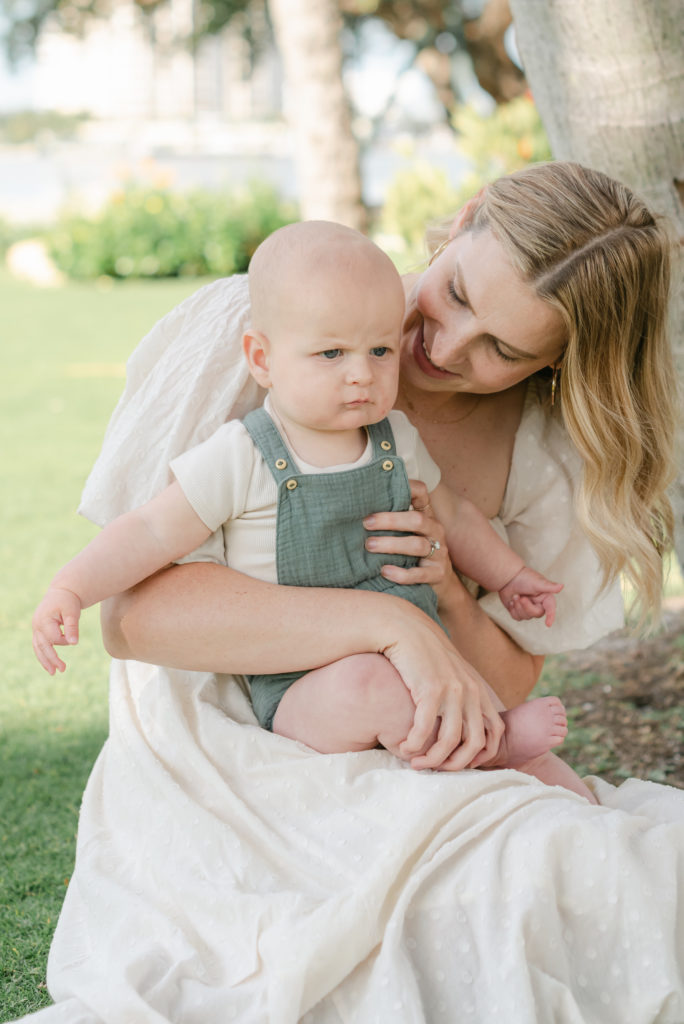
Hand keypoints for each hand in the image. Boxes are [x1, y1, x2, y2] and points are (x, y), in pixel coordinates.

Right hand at [32, 587, 81, 673]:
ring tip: (53, 672)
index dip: (65, 640)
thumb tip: (74, 643)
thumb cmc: (68, 601)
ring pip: (38, 648)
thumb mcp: (72, 612)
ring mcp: (36, 628)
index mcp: (44, 620)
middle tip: (62, 670)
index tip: (73, 637)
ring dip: (45, 660)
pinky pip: (39, 645)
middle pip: (43, 646)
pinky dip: (44, 655)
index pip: (54, 638)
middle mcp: (37, 625)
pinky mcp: (39, 631)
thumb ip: (72, 627)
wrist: (62, 592)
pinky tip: (50, 664)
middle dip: (52, 659)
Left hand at [363, 479, 455, 605]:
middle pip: (416, 520)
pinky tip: (384, 571)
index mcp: (425, 515)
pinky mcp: (437, 574)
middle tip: (366, 523)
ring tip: (370, 546)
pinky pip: (420, 574)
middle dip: (390, 520)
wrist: (438, 581)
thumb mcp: (406, 532)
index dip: (407, 487)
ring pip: (417, 545)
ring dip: (391, 545)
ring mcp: (439, 552)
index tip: (382, 489)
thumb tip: (355, 506)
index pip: (421, 493)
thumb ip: (391, 519)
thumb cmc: (413, 551)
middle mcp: (434, 530)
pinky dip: (401, 574)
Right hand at [379, 603, 503, 770]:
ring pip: (449, 741)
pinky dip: (414, 744)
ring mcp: (451, 690)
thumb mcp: (453, 673)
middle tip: (437, 770)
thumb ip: (462, 695)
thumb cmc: (425, 655)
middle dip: (456, 764)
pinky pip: (425, 728)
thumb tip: (462, 724)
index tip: (462, 762)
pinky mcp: (429, 689)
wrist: (405, 628)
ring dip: (432, 759)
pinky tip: (405, 747)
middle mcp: (470, 692)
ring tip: (415, 762)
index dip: (483, 754)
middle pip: (474, 743)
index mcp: (478, 690)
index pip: (496, 731)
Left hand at [499, 566, 563, 626]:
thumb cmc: (524, 577)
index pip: (550, 608)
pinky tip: (511, 601)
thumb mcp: (537, 582)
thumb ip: (549, 586)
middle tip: (521, 597)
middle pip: (536, 614)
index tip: (548, 624)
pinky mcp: (518, 611)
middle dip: (526, 606)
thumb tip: (562, 586)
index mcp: (546, 597)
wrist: (507, 577)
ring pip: (525, 617)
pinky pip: (517, 617)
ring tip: (515, 595)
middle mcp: (539, 604)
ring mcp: (528, 608)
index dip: (550, 616)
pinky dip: (512, 609)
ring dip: (518, 606)